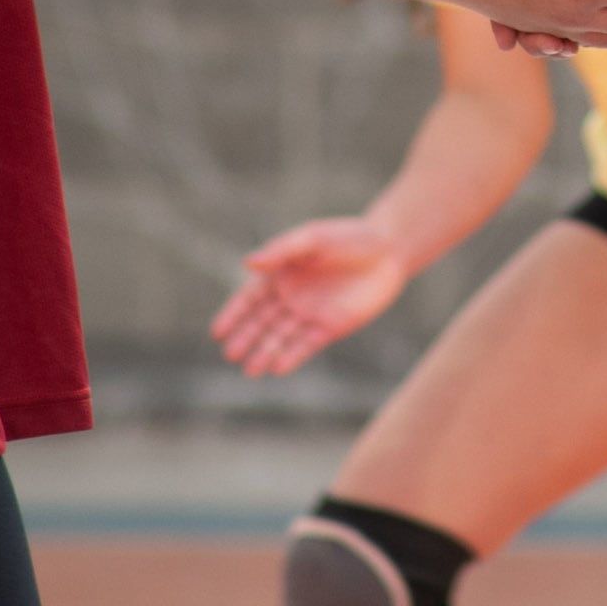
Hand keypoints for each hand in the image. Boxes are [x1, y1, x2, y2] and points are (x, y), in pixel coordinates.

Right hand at [210, 217, 408, 376]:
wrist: (388, 250)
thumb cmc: (349, 237)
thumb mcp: (313, 239)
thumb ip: (281, 250)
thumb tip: (247, 262)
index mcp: (281, 274)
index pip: (250, 299)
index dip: (233, 315)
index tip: (217, 332)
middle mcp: (291, 297)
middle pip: (262, 322)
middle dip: (246, 338)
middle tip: (231, 354)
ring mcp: (309, 314)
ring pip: (281, 338)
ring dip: (265, 353)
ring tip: (250, 370)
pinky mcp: (330, 327)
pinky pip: (306, 345)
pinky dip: (292, 357)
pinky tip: (277, 368)